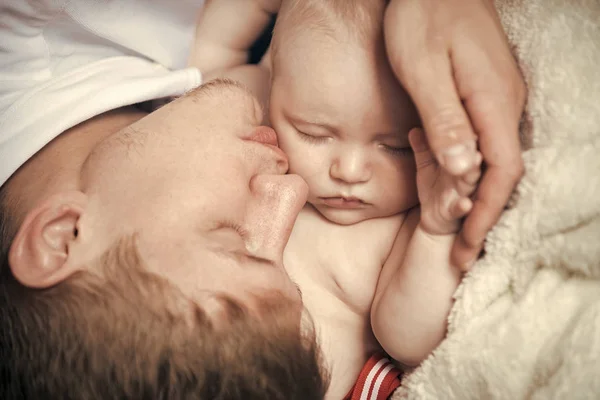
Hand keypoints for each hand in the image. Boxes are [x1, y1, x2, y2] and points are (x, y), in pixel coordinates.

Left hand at [384, 0, 525, 269]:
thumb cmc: (422, 19)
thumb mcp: (424, 69)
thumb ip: (446, 119)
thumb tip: (465, 170)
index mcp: (493, 102)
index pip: (501, 172)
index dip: (484, 213)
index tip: (467, 248)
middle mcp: (504, 104)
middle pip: (502, 172)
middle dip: (481, 215)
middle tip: (462, 253)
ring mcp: (496, 97)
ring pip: (493, 158)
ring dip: (475, 195)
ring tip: (455, 229)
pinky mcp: (482, 92)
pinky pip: (483, 140)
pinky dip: (469, 168)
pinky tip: (452, 181)